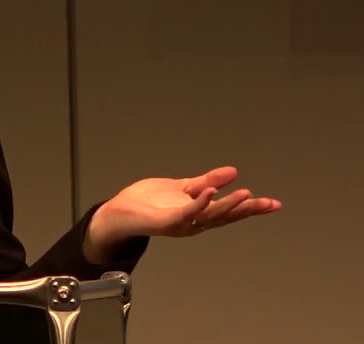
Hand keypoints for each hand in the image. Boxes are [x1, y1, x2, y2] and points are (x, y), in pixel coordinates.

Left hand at [84, 166, 281, 262]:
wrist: (120, 211)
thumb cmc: (150, 202)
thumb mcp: (184, 187)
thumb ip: (207, 181)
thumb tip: (233, 172)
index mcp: (199, 214)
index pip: (229, 211)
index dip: (251, 208)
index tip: (274, 204)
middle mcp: (193, 223)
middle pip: (224, 216)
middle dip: (246, 210)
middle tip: (268, 203)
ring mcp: (181, 223)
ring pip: (209, 216)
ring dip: (227, 206)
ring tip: (246, 195)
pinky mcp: (165, 221)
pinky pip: (185, 212)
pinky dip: (198, 203)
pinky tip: (209, 192)